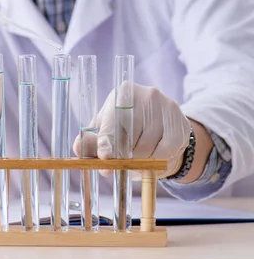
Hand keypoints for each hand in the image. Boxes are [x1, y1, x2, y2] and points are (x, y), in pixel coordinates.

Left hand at [73, 83, 190, 178]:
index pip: (113, 120)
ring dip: (140, 163)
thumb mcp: (107, 130)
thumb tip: (78, 149)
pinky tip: (153, 159)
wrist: (161, 123)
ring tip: (137, 162)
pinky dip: (158, 163)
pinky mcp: (180, 123)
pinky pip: (167, 153)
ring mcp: (166, 106)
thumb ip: (92, 141)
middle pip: (130, 138)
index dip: (107, 142)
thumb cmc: (126, 127)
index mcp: (123, 93)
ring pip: (148, 148)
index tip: (105, 158)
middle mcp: (146, 94)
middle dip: (124, 158)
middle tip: (122, 165)